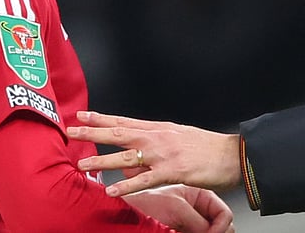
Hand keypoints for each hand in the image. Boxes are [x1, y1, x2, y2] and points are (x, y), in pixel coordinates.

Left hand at [69, 111, 242, 196]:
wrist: (233, 154)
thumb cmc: (208, 148)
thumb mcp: (179, 139)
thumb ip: (155, 146)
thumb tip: (135, 159)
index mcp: (159, 128)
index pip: (124, 121)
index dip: (102, 118)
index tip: (82, 115)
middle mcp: (158, 138)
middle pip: (119, 133)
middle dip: (93, 132)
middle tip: (71, 130)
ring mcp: (164, 154)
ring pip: (127, 157)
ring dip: (103, 160)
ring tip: (82, 163)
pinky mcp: (173, 172)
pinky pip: (145, 180)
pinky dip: (127, 186)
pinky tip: (112, 190)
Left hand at [123, 185, 234, 232]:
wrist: (123, 215)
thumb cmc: (143, 204)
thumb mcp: (176, 209)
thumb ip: (199, 221)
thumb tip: (215, 232)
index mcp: (199, 194)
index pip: (223, 212)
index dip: (221, 226)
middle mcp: (197, 208)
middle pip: (220, 225)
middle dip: (215, 232)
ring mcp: (190, 222)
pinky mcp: (183, 232)